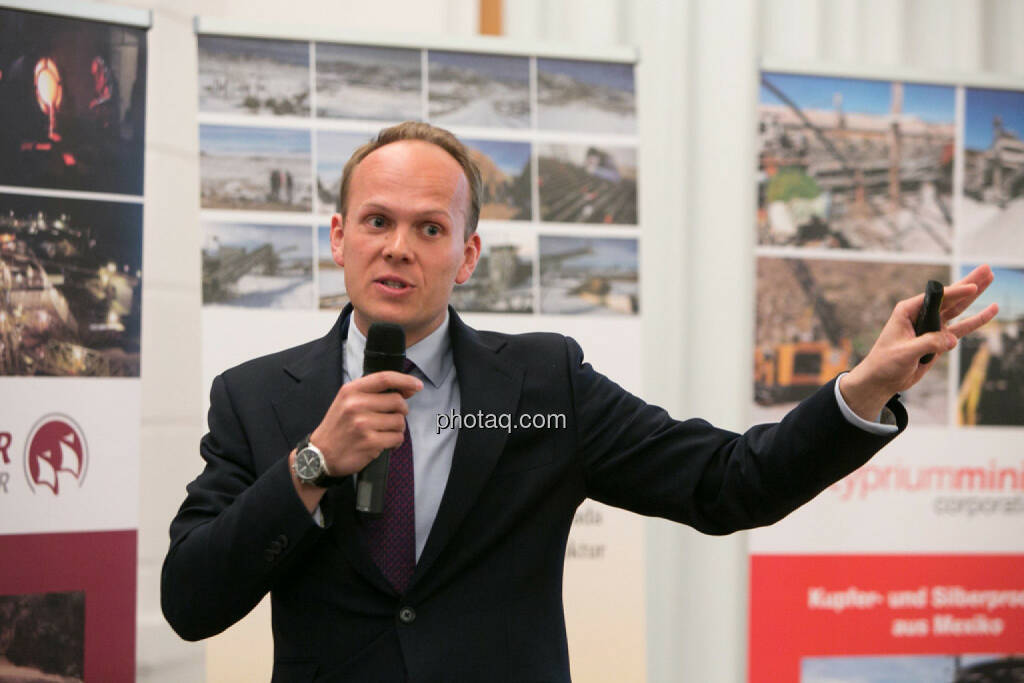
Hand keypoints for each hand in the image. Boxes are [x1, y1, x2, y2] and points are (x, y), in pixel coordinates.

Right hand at [312, 371, 422, 475]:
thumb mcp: (346, 401)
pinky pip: (397, 438)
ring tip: (383, 432)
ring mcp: (362, 424)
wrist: (320, 455)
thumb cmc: (338, 427)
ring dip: (397, 428)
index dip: (405, 380)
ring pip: (399, 421)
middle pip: (397, 401)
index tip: (417, 385)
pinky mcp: (369, 442)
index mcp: (351, 391)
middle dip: (401, 411)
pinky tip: (383, 443)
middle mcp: (356, 405)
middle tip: (392, 418)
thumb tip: (406, 389)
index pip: (384, 378)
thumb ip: (372, 393)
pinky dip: (395, 442)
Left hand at [841, 264, 998, 420]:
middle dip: (969, 283)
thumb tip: (952, 340)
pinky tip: (991, 310)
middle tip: (987, 269)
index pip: (935, 298)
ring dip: (975, 296)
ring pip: (959, 308)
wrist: (883, 379)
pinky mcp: (940, 339)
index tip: (971, 287)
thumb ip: (928, 344)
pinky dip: (976, 320)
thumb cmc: (886, 362)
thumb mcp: (904, 352)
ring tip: (990, 278)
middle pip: (950, 297)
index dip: (955, 291)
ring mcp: (933, 326)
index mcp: (908, 311)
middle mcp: (922, 314)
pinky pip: (962, 328)